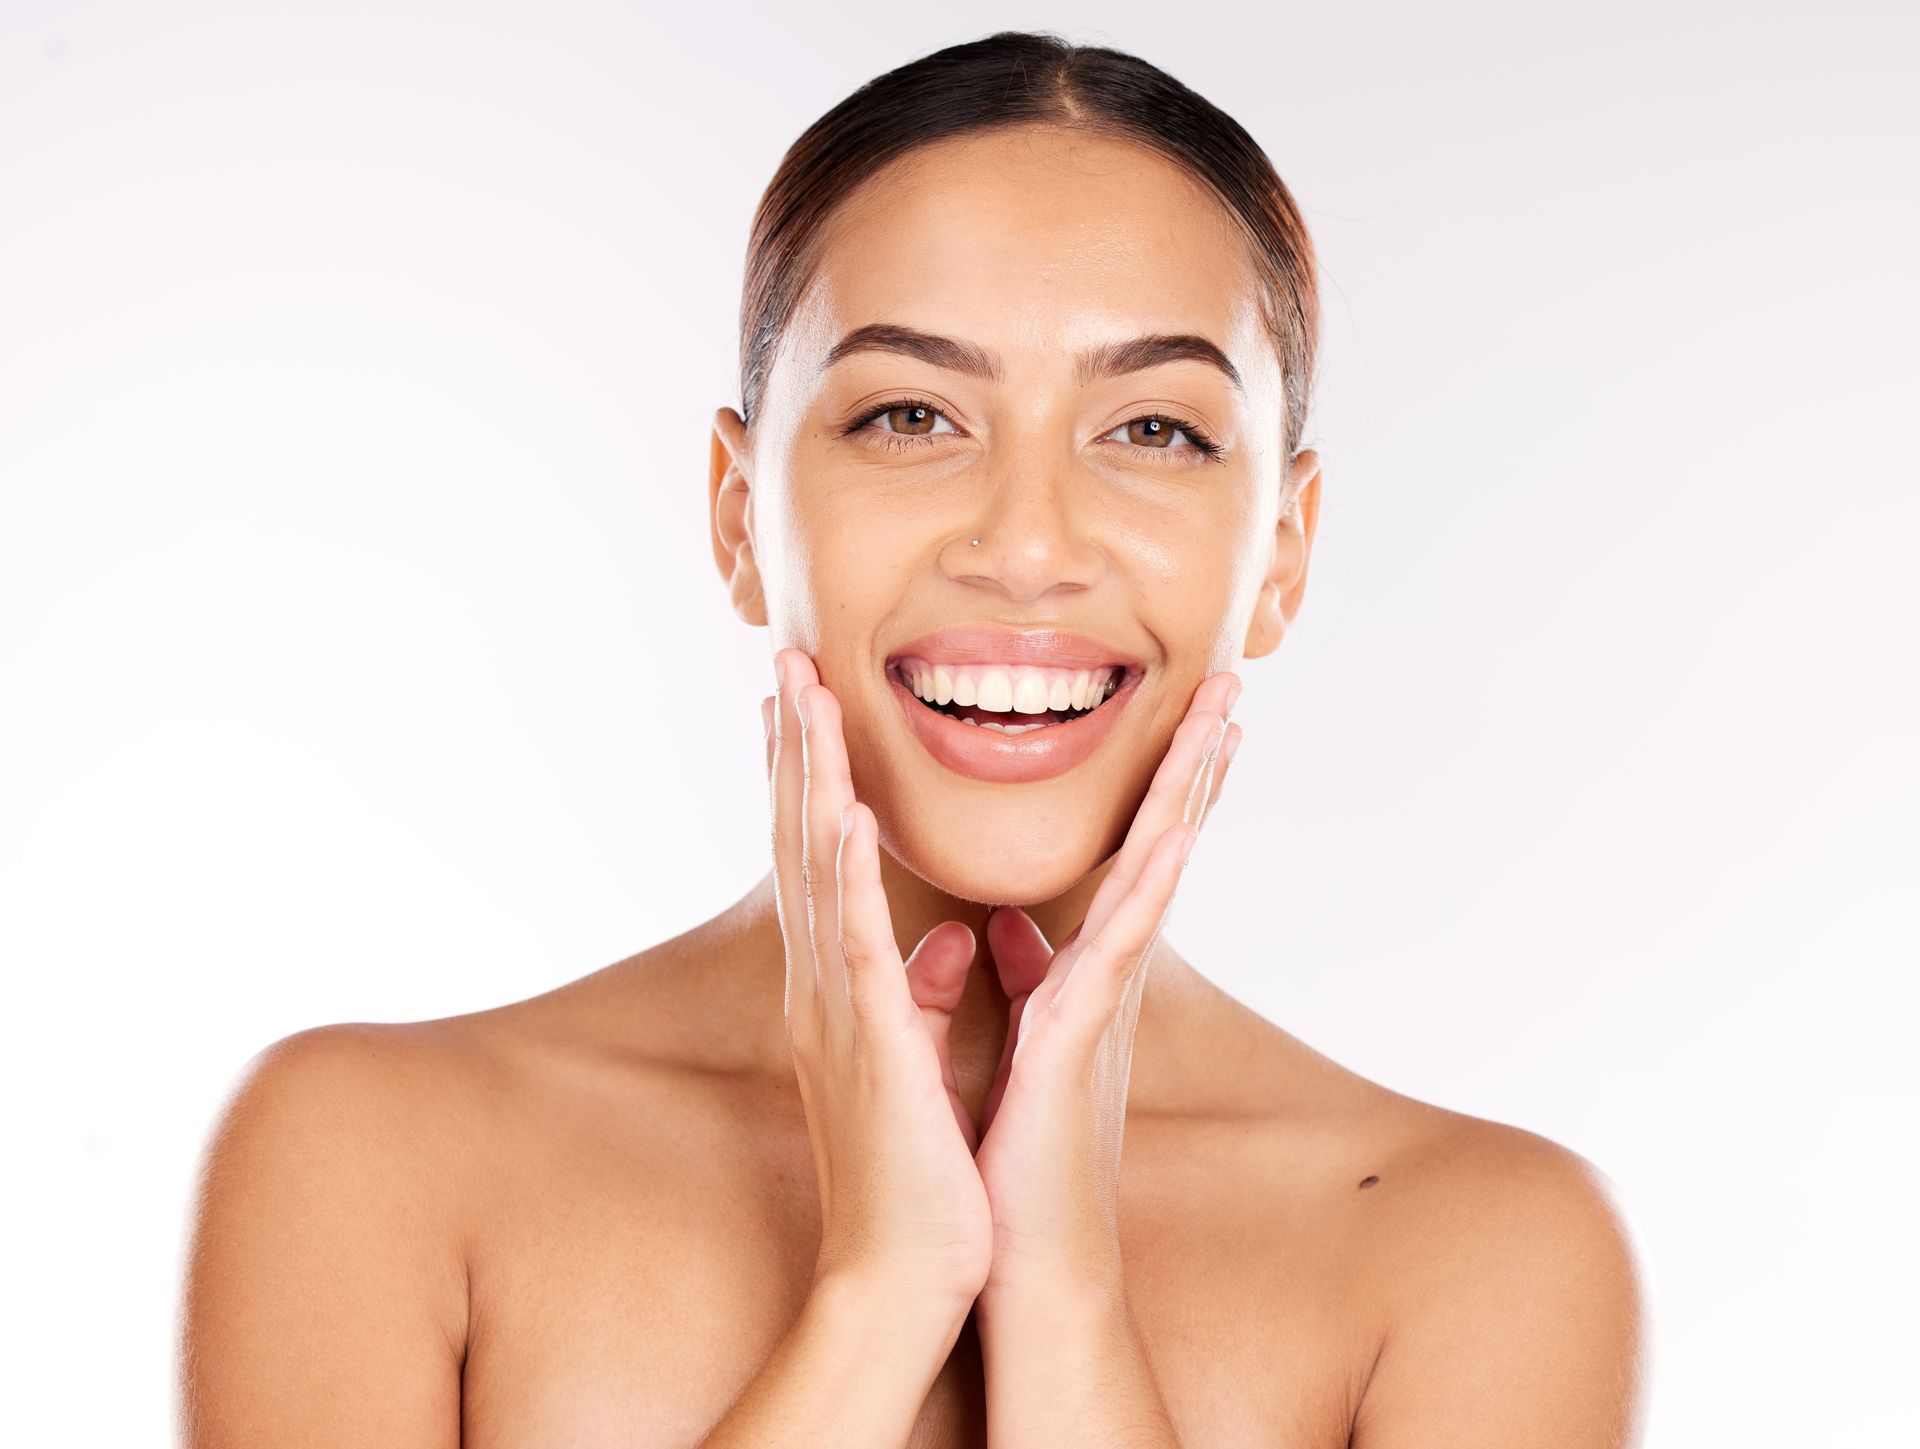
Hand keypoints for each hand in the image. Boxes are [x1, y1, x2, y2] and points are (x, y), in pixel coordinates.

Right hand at [764, 647, 993, 1315]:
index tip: (805, 704)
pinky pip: (854, 944)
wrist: (903, 1275)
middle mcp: (822, 987)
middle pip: (800, 842)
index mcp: (840, 989)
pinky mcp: (871, 1044)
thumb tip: (952, 943)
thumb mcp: (923, 1064)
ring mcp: (837, 1012)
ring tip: (803, 695)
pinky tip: (843, 808)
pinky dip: (843, 872)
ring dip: (810, 777)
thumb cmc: (919, 1175)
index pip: (815, 860)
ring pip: (814, 871)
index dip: (808, 776)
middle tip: (785, 662)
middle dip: (795, 748)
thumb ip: (928, 995)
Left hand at [971, 672, 1243, 1294]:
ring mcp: (1104, 1001)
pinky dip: (1146, 883)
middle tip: (1233, 681)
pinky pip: (1120, 942)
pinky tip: (1172, 829)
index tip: (1189, 713)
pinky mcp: (1082, 1036)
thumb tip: (1000, 926)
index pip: (1128, 856)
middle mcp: (1106, 974)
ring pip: (1158, 872)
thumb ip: (1014, 976)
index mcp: (1081, 971)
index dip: (1159, 784)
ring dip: (1192, 793)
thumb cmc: (1014, 1158)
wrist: (1021, 1260)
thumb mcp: (1011, 1042)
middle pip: (1161, 843)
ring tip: (1229, 717)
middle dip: (1195, 762)